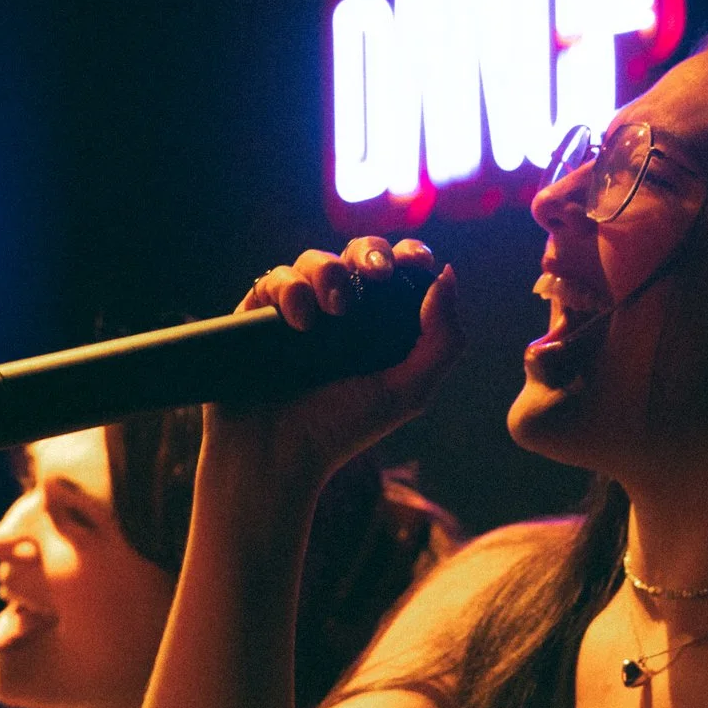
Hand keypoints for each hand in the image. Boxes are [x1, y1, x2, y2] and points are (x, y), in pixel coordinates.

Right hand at [211, 236, 462, 488]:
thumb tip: (447, 275)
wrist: (276, 455)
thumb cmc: (342, 429)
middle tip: (377, 274)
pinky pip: (276, 279)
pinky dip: (290, 290)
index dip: (409, 255)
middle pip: (359, 253)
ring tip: (333, 309)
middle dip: (371, 252)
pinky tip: (299, 321)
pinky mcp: (260, 313)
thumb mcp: (408, 392)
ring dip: (329, 272)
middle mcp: (341, 313)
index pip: (398, 272)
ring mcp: (299, 310)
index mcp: (380, 325)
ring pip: (316, 259)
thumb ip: (443, 340)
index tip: (415, 262)